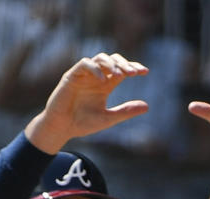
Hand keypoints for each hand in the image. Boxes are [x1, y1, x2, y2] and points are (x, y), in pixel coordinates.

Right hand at [27, 52, 148, 151]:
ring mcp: (84, 75)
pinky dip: (94, 69)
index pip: (121, 70)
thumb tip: (147, 106)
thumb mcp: (109, 118)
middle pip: (112, 60)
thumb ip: (126, 111)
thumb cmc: (83, 123)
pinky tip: (102, 79)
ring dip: (110, 64)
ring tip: (119, 75)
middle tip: (134, 73)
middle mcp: (96, 77)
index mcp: (105, 85)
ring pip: (99, 58)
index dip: (133, 67)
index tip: (144, 72)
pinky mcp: (72, 75)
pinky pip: (84, 64)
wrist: (62, 128)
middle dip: (124, 64)